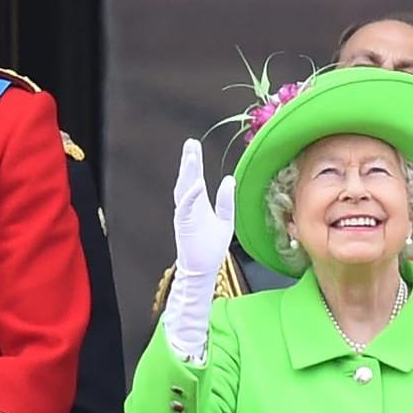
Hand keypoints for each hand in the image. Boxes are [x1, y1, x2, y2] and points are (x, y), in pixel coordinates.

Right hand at [172, 139, 235, 277]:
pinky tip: (197, 182)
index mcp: (198, 204)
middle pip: (186, 179)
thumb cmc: (211, 248)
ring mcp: (185, 215)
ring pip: (183, 189)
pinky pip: (185, 207)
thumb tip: (229, 179)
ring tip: (191, 156)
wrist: (203, 269)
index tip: (194, 146)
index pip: (194, 178)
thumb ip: (226, 201)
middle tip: (190, 143)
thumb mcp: (225, 220)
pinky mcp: (184, 225)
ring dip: (187, 173)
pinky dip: (190, 195)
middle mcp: (189, 207)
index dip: (194, 162)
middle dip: (188, 161)